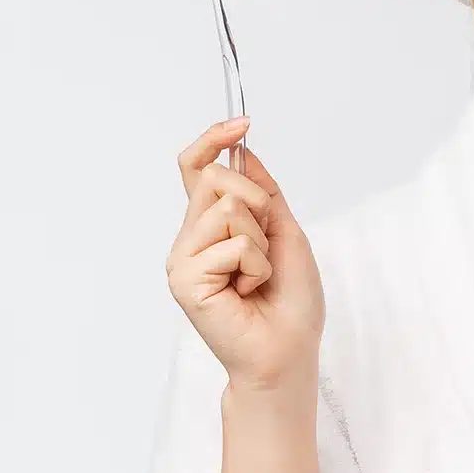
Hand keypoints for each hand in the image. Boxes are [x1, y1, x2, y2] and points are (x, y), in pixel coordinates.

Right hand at [164, 118, 324, 390]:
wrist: (287, 350)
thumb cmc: (289, 301)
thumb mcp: (284, 232)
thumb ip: (262, 192)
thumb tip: (243, 151)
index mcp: (211, 226)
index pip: (196, 169)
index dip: (213, 140)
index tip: (241, 122)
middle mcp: (190, 238)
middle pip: (216, 179)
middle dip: (257, 204)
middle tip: (267, 248)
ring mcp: (183, 257)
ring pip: (227, 208)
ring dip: (260, 242)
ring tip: (257, 276)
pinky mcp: (184, 278)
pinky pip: (232, 242)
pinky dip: (256, 265)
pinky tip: (248, 291)